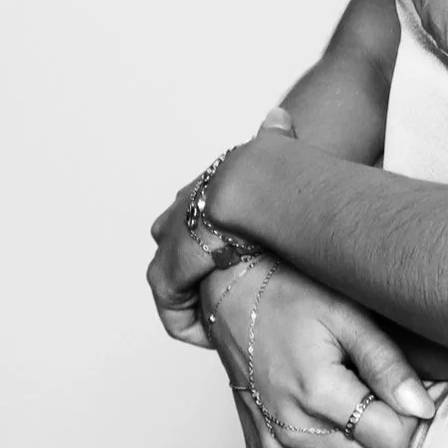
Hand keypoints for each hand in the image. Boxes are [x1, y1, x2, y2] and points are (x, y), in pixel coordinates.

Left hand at [146, 109, 297, 344]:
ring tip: (226, 317)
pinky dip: (192, 323)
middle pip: (177, 242)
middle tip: (230, 289)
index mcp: (206, 185)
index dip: (216, 237)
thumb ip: (277, 137)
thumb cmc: (275, 170)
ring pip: (173, 279)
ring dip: (197, 298)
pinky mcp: (169, 272)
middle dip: (197, 266)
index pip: (198, 212)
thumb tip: (279, 116)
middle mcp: (181, 210)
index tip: (239, 255)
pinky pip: (174, 309)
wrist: (254, 186)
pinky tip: (218, 332)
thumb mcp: (276, 151)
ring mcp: (171, 241)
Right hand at [206, 257, 437, 447]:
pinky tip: (333, 415)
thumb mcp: (350, 317)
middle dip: (391, 431)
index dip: (409, 416)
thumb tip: (423, 409)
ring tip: (352, 398)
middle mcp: (292, 433)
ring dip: (365, 445)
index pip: (393, 443)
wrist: (235, 300)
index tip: (400, 386)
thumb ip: (388, 366)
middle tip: (377, 387)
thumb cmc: (293, 298)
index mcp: (317, 395)